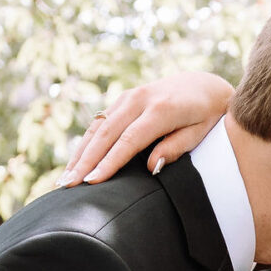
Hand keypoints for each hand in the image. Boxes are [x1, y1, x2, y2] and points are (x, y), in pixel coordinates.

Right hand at [62, 73, 234, 184]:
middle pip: (106, 133)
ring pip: (98, 127)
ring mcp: (129, 97)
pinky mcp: (123, 99)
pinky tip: (75, 162)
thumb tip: (151, 166)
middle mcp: (139, 99)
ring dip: (79, 153)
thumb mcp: (200, 132)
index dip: (109, 162)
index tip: (93, 182)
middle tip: (68, 184)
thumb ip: (176, 147)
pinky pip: (100, 122)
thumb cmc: (206, 115)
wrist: (204, 85)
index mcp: (161, 110)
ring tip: (64, 178)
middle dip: (85, 160)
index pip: (129, 141)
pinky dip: (86, 143)